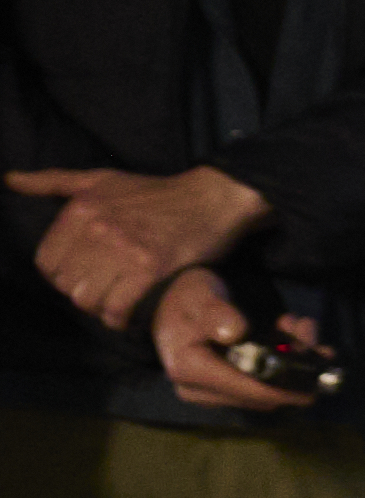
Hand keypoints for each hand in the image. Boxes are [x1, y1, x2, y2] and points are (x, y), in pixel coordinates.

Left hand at [14, 164, 265, 326]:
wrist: (212, 198)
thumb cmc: (155, 192)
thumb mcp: (100, 179)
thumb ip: (52, 181)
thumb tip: (10, 179)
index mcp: (81, 209)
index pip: (47, 264)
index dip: (64, 276)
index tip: (87, 274)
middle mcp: (98, 228)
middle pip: (68, 286)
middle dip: (85, 292)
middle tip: (106, 288)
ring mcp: (125, 249)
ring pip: (90, 300)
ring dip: (103, 307)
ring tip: (118, 299)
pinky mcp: (151, 269)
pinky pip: (118, 309)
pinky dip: (121, 318)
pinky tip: (131, 312)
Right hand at [146, 267, 315, 418]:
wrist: (175, 302)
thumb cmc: (188, 297)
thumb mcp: (200, 295)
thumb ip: (215, 312)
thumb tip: (234, 332)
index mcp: (189, 370)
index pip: (245, 389)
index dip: (283, 386)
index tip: (315, 370)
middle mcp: (201, 390)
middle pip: (262, 394)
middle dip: (293, 365)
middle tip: (306, 327)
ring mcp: (215, 393)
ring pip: (268, 391)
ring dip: (293, 360)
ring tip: (301, 325)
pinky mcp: (228, 389)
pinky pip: (264, 385)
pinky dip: (286, 363)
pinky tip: (295, 335)